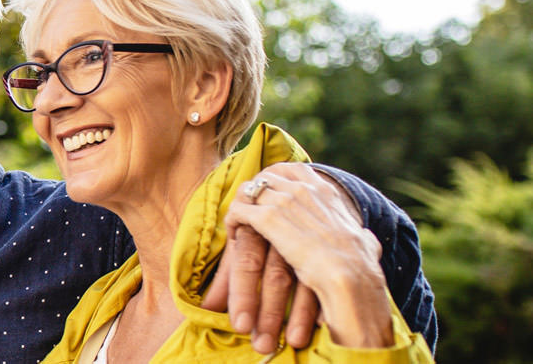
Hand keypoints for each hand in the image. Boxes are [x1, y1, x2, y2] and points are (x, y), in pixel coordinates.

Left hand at [202, 225, 322, 353]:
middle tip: (263, 345)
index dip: (242, 295)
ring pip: (303, 278)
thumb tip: (207, 309)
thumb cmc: (263, 225)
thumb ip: (227, 276)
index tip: (241, 326)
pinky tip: (323, 323)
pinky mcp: (323, 244)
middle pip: (275, 275)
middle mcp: (280, 229)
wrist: (298, 186)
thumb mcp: (245, 243)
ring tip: (295, 341)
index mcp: (253, 227)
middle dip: (270, 313)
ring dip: (299, 314)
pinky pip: (325, 274)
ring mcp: (306, 236)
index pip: (245, 262)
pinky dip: (323, 299)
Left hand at [223, 163, 393, 347]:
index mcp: (325, 191)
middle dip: (254, 192)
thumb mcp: (365, 241)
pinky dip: (232, 221)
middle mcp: (303, 189)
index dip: (276, 178)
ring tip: (238, 224)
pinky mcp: (267, 219)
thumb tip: (367, 240)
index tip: (269, 192)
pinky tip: (233, 235)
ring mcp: (284, 201)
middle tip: (248, 210)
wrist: (349, 275)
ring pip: (248, 190)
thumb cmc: (359, 265)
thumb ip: (362, 236)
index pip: (293, 169)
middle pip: (265, 176)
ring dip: (240, 205)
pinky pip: (238, 209)